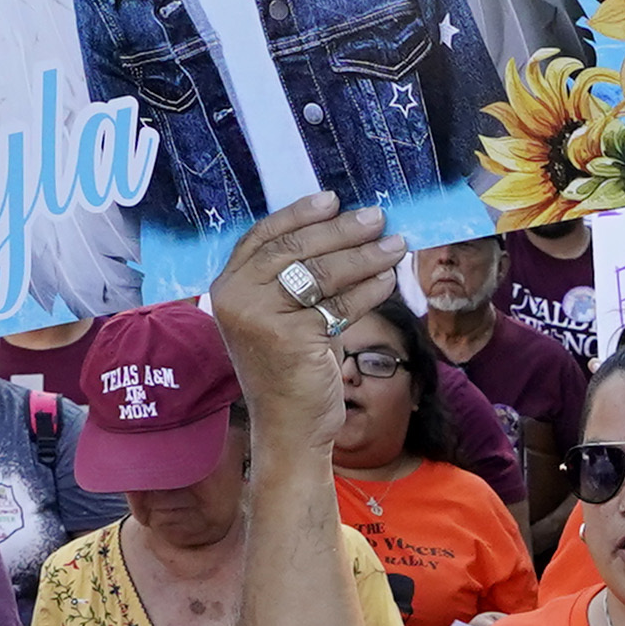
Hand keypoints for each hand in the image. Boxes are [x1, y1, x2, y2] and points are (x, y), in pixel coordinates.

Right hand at [210, 199, 409, 449]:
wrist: (289, 426)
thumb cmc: (291, 367)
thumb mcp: (285, 315)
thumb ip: (297, 276)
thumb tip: (346, 229)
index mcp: (228, 285)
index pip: (264, 235)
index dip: (299, 214)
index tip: (333, 199)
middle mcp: (236, 297)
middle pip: (296, 248)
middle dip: (342, 230)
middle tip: (377, 217)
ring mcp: (260, 317)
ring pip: (322, 273)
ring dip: (365, 255)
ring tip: (395, 245)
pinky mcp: (291, 337)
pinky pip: (340, 303)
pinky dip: (369, 289)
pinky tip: (388, 279)